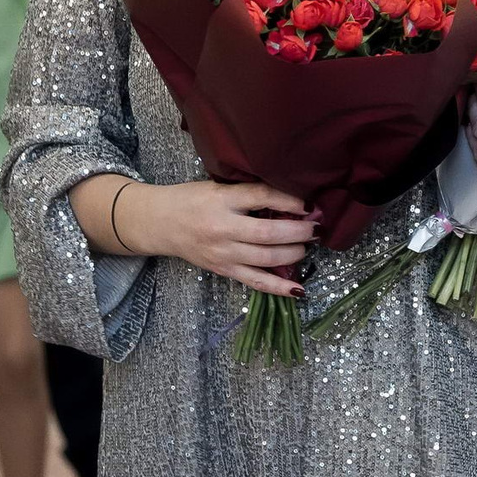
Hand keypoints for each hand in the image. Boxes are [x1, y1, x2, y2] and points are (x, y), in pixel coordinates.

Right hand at [123, 179, 316, 294]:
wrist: (161, 223)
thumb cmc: (193, 199)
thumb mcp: (218, 186)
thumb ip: (248, 192)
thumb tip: (292, 199)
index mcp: (221, 199)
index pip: (261, 197)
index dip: (289, 201)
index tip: (309, 204)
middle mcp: (222, 228)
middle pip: (268, 233)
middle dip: (298, 231)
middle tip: (315, 228)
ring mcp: (223, 253)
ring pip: (266, 258)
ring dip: (294, 253)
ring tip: (308, 246)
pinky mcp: (224, 271)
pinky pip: (255, 282)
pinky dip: (279, 288)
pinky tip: (299, 290)